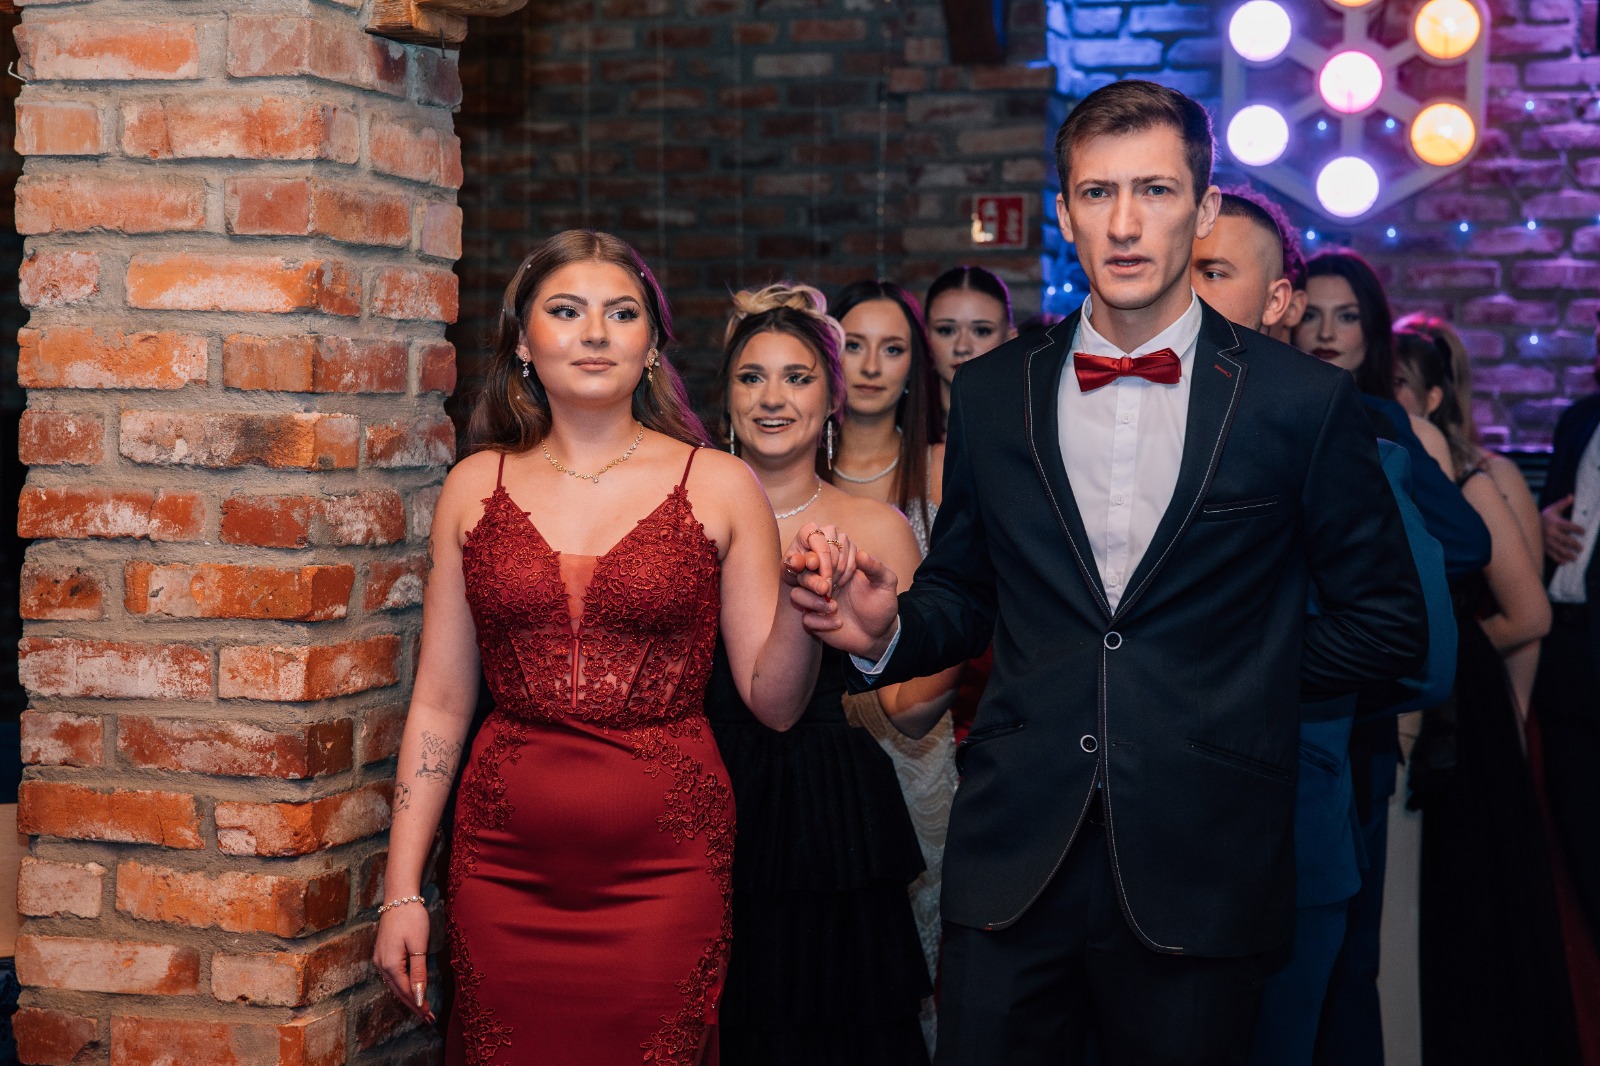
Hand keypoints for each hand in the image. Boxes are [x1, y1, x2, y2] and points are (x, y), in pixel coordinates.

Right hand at [373, 902, 436, 1023]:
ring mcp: (379, 959)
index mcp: (390, 964)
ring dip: (408, 997)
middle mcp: (380, 965)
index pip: (405, 991)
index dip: (418, 1004)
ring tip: (421, 1009)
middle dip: (413, 1005)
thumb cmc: (412, 918)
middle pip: (398, 991)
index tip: (430, 1016)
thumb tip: (418, 995)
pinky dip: (402, 986)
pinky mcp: (382, 954)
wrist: (400, 897)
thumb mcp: (419, 946)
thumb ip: (418, 972)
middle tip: (428, 1018)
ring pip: (394, 985)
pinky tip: (409, 991)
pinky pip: (392, 976)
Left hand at [783, 523, 857, 597]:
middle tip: (823, 591)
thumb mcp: (790, 573)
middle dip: (829, 575)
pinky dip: (845, 578)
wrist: (803, 574)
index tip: (824, 587)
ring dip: (836, 578)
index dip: (825, 569)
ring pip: (844, 561)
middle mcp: (827, 529)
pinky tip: (834, 583)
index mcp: (809, 530)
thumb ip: (799, 569)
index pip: (823, 549)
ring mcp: (842, 537)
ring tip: (825, 586)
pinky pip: (853, 564)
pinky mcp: (852, 547)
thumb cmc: (794, 571)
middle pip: (835, 555)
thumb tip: (812, 563)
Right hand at [790, 546, 900, 658]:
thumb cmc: (882, 605)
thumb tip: (861, 553)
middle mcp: (824, 583)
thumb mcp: (885, 583)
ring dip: (813, 601)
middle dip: (811, 580)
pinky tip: (838, 623)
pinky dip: (821, 622)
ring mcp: (818, 602)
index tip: (831, 570)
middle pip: (802, 573)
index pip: (818, 556)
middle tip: (826, 588)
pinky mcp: (816, 622)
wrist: (880, 634)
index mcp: (838, 569)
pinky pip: (806, 619)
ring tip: (835, 607)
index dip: (819, 559)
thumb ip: (875, 568)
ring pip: (798, 595)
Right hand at [1543, 494, 1584, 565]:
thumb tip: (1571, 496)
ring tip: (1575, 558)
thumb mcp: (1553, 508)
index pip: (1569, 526)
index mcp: (1555, 522)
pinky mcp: (1543, 546)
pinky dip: (1558, 559)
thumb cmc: (1544, 516)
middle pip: (1565, 540)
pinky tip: (1565, 562)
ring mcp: (1547, 540)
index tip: (1583, 531)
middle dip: (1574, 545)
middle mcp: (1551, 532)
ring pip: (1559, 549)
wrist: (1527, 523)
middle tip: (1581, 548)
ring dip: (1568, 554)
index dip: (1577, 529)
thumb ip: (1563, 503)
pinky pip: (1551, 554)